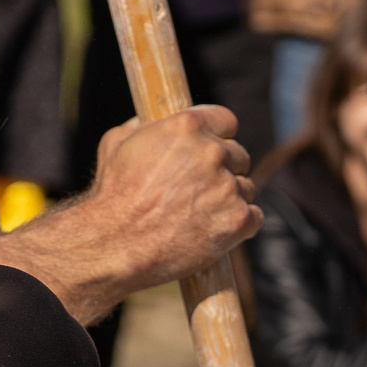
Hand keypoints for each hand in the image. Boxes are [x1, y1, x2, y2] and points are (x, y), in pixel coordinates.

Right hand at [76, 106, 258, 288]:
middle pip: (239, 156)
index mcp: (188, 126)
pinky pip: (254, 217)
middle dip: (224, 171)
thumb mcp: (116, 145)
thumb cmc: (112, 196)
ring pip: (246, 188)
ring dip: (230, 199)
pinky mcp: (238, 220)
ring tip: (201, 216)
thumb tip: (144, 122)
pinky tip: (217, 230)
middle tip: (202, 191)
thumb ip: (138, 128)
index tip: (212, 151)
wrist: (115, 244)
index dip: (218, 137)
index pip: (227, 121)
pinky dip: (240, 225)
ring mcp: (228, 187)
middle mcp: (213, 152)